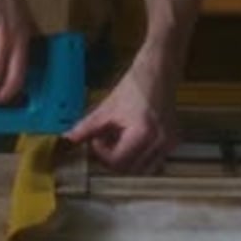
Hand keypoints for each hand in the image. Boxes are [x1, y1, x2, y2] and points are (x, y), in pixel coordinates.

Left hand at [65, 56, 177, 172]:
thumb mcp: (108, 107)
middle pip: (130, 169)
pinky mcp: (172, 142)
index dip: (102, 153)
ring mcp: (169, 143)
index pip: (117, 162)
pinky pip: (154, 161)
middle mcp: (160, 142)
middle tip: (105, 141)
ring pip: (143, 169)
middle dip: (113, 159)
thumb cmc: (135, 84)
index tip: (96, 138)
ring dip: (128, 161)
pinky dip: (140, 156)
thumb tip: (68, 139)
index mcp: (143, 133)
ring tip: (119, 140)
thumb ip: (87, 127)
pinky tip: (132, 139)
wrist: (159, 70)